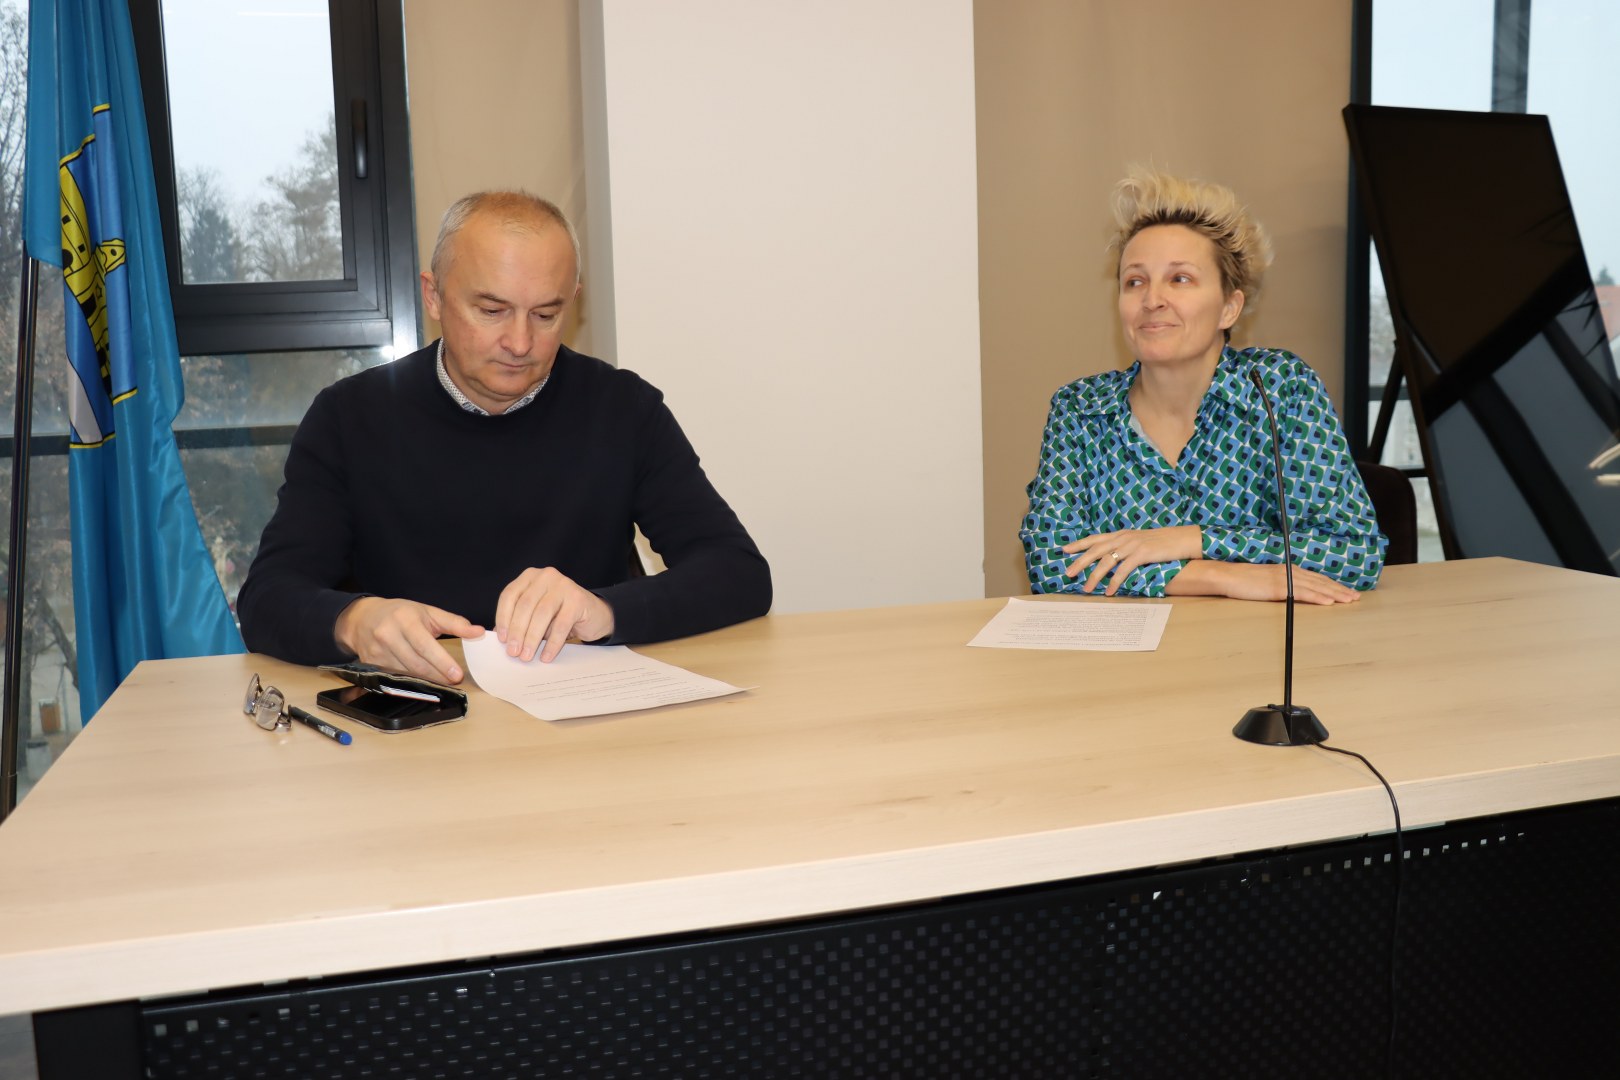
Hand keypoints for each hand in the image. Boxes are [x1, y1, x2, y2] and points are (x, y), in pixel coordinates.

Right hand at [333, 596, 483, 683]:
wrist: (362, 617)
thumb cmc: (401, 613)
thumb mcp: (428, 612)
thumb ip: (454, 623)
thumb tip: (479, 632)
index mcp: (405, 620)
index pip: (425, 645)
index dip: (442, 662)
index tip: (457, 675)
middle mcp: (388, 635)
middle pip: (416, 663)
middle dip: (437, 675)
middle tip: (454, 680)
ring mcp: (377, 651)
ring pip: (405, 674)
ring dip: (425, 681)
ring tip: (441, 681)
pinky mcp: (370, 664)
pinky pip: (393, 678)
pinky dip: (409, 682)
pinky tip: (422, 683)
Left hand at [494, 567, 615, 662]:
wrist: (594, 614)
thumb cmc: (560, 614)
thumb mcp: (536, 614)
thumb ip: (519, 620)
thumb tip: (502, 638)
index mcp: (530, 576)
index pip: (510, 595)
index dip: (503, 618)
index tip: (502, 639)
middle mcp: (546, 576)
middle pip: (525, 605)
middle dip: (517, 631)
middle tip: (513, 652)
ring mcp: (563, 585)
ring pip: (541, 614)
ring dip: (532, 638)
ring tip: (527, 656)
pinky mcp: (578, 598)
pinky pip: (561, 624)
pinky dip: (552, 643)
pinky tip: (546, 655)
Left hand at [1062, 526, 1202, 595]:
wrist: (1182, 539)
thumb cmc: (1162, 542)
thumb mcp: (1139, 541)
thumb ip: (1124, 546)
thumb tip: (1112, 558)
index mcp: (1121, 534)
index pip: (1095, 538)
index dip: (1079, 544)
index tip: (1064, 550)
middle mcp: (1124, 538)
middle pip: (1096, 550)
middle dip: (1080, 562)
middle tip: (1068, 573)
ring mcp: (1132, 545)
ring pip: (1107, 561)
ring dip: (1095, 576)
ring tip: (1086, 588)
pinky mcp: (1142, 554)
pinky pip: (1124, 570)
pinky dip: (1114, 582)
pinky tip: (1108, 591)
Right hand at [1167, 561, 1360, 604]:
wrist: (1224, 575)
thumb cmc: (1239, 580)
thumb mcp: (1262, 581)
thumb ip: (1276, 584)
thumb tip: (1286, 592)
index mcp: (1285, 570)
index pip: (1313, 578)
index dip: (1330, 584)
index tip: (1344, 591)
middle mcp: (1288, 572)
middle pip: (1319, 581)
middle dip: (1339, 589)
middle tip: (1355, 597)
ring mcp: (1284, 579)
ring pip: (1315, 586)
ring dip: (1334, 593)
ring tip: (1349, 600)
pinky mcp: (1278, 588)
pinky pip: (1302, 593)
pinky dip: (1318, 596)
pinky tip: (1329, 601)